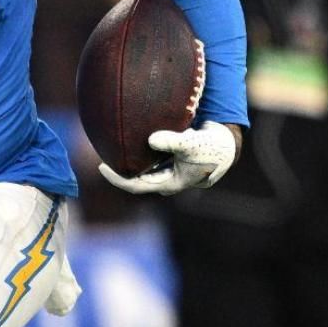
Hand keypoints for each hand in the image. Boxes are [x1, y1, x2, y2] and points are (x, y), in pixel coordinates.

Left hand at [98, 121, 238, 194]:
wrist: (227, 147)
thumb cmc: (210, 146)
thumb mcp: (191, 143)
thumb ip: (172, 141)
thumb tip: (150, 140)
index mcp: (170, 183)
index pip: (136, 186)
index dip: (117, 178)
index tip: (101, 167)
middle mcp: (167, 181)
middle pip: (136, 180)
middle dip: (119, 171)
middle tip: (101, 157)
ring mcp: (169, 174)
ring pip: (143, 172)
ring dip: (129, 164)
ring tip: (111, 151)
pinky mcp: (171, 165)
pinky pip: (150, 163)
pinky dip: (140, 156)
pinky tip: (130, 144)